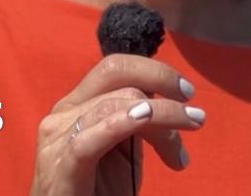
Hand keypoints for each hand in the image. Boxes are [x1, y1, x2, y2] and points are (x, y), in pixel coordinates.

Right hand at [29, 54, 203, 194]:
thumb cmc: (98, 193)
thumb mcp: (124, 149)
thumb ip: (138, 121)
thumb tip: (169, 99)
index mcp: (77, 104)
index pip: (116, 68)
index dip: (154, 71)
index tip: (187, 92)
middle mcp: (63, 113)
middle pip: (116, 76)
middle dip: (161, 85)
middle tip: (194, 115)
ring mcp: (57, 139)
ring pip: (116, 104)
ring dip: (162, 119)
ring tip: (181, 151)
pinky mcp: (59, 167)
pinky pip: (91, 137)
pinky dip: (122, 123)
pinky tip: (145, 120)